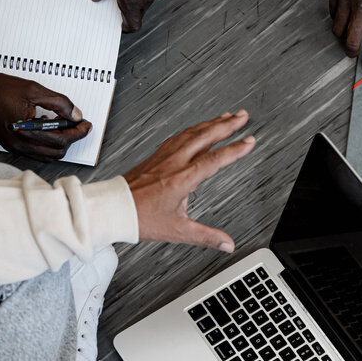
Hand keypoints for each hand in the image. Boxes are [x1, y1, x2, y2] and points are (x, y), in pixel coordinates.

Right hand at [0, 67, 91, 162]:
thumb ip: (59, 102)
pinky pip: (35, 153)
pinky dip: (47, 145)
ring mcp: (14, 146)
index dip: (78, 132)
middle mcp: (20, 144)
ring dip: (60, 144)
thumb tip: (76, 114)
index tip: (86, 125)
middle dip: (71, 139)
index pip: (62, 140)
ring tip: (65, 127)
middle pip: (57, 151)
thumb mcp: (34, 90)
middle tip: (79, 125)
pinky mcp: (10, 145)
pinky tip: (49, 130)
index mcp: (27, 132)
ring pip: (47, 155)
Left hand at [123, 111, 255, 249]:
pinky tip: (195, 130)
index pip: (215, 160)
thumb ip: (206, 236)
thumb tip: (226, 243)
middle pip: (205, 137)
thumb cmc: (139, 217)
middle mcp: (174, 163)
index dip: (235, 150)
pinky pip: (178, 137)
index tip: (249, 141)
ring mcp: (164, 157)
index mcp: (182, 179)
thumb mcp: (178, 231)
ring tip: (225, 118)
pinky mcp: (156, 157)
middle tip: (242, 116)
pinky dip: (192, 130)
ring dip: (211, 123)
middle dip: (226, 125)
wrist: (112, 209)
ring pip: (191, 133)